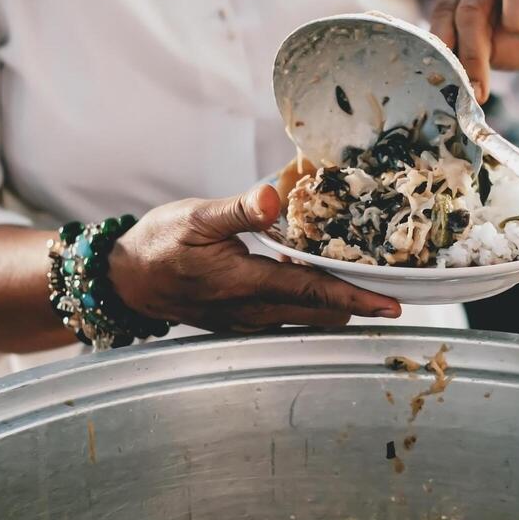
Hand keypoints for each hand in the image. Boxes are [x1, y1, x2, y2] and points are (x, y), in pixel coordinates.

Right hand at [108, 185, 402, 332]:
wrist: (126, 280)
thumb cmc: (159, 244)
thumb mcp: (196, 215)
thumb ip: (240, 209)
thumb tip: (276, 196)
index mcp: (245, 285)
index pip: (312, 294)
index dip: (356, 299)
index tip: (391, 305)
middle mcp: (253, 312)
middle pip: (322, 312)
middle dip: (358, 301)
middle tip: (389, 279)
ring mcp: (249, 322)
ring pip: (308, 317)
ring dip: (337, 301)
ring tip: (363, 275)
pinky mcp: (244, 322)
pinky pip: (291, 316)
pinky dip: (313, 301)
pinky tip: (319, 277)